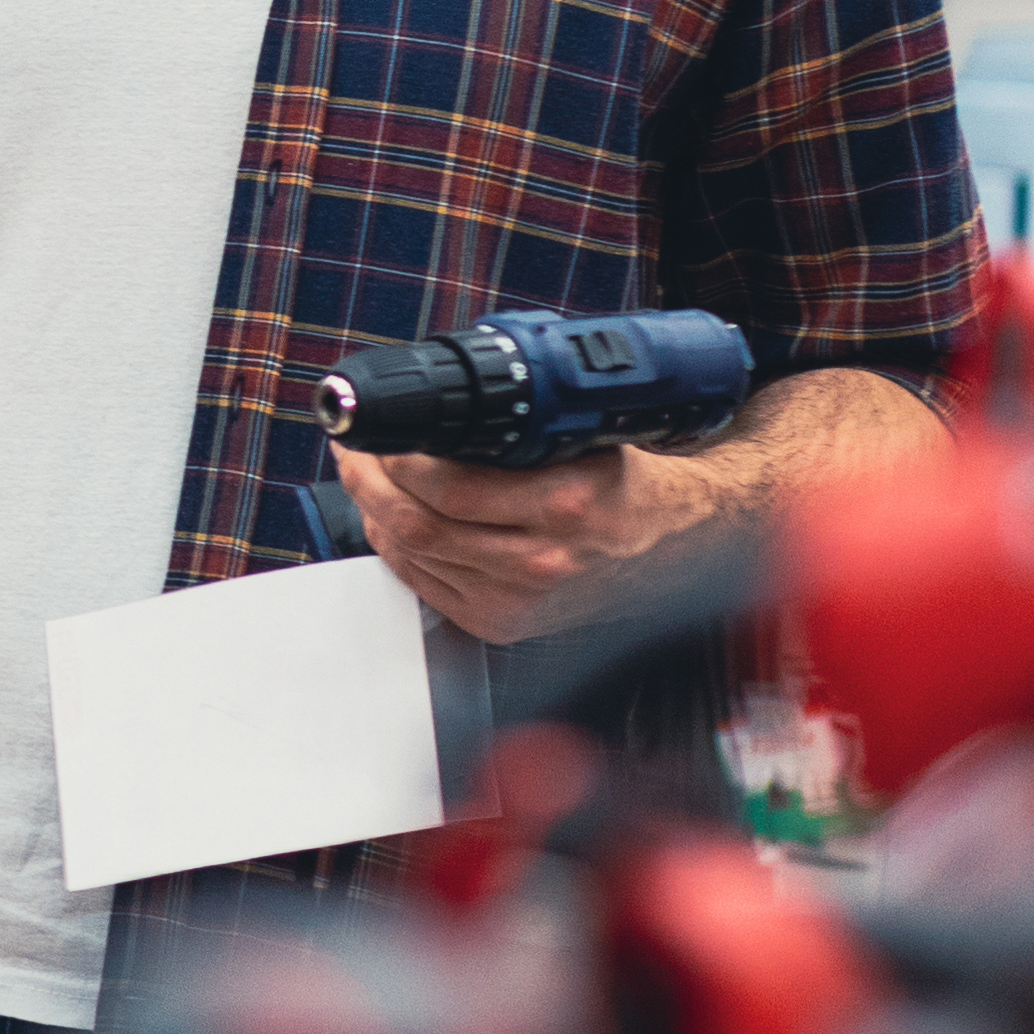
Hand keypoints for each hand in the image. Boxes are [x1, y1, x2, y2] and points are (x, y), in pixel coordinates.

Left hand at [343, 433, 741, 642]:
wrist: (680, 545)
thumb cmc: (629, 484)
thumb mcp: (585, 439)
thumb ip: (519, 431)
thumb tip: (433, 408)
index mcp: (565, 504)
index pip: (449, 487)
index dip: (397, 459)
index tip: (378, 431)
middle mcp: (542, 560)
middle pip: (419, 525)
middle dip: (369, 483)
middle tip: (353, 451)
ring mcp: (521, 601)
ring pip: (415, 557)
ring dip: (375, 514)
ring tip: (365, 478)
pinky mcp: (505, 625)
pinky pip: (426, 586)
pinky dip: (398, 551)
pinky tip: (391, 520)